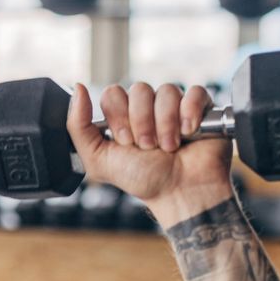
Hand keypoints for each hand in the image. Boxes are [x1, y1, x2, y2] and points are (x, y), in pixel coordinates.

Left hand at [66, 82, 235, 227]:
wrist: (179, 193)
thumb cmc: (142, 179)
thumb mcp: (98, 160)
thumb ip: (78, 126)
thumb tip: (79, 87)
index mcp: (123, 115)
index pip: (114, 93)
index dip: (119, 116)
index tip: (126, 142)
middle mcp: (147, 108)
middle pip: (139, 89)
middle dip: (142, 122)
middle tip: (147, 146)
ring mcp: (174, 106)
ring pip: (166, 91)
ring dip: (166, 124)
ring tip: (169, 147)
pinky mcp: (200, 107)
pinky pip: (193, 92)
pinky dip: (189, 113)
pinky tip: (189, 133)